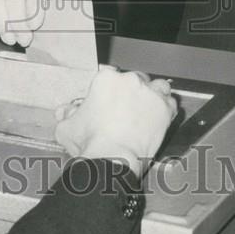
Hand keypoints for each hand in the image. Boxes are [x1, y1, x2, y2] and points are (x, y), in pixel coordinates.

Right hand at [55, 66, 176, 177]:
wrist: (113, 158)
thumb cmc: (91, 143)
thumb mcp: (66, 128)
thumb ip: (66, 115)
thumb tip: (64, 111)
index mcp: (106, 80)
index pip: (110, 75)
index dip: (110, 88)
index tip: (109, 99)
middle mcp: (130, 81)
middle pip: (135, 79)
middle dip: (132, 91)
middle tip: (127, 108)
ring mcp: (149, 93)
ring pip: (157, 86)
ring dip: (153, 95)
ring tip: (147, 108)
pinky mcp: (164, 109)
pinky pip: (170, 103)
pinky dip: (166, 109)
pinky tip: (159, 118)